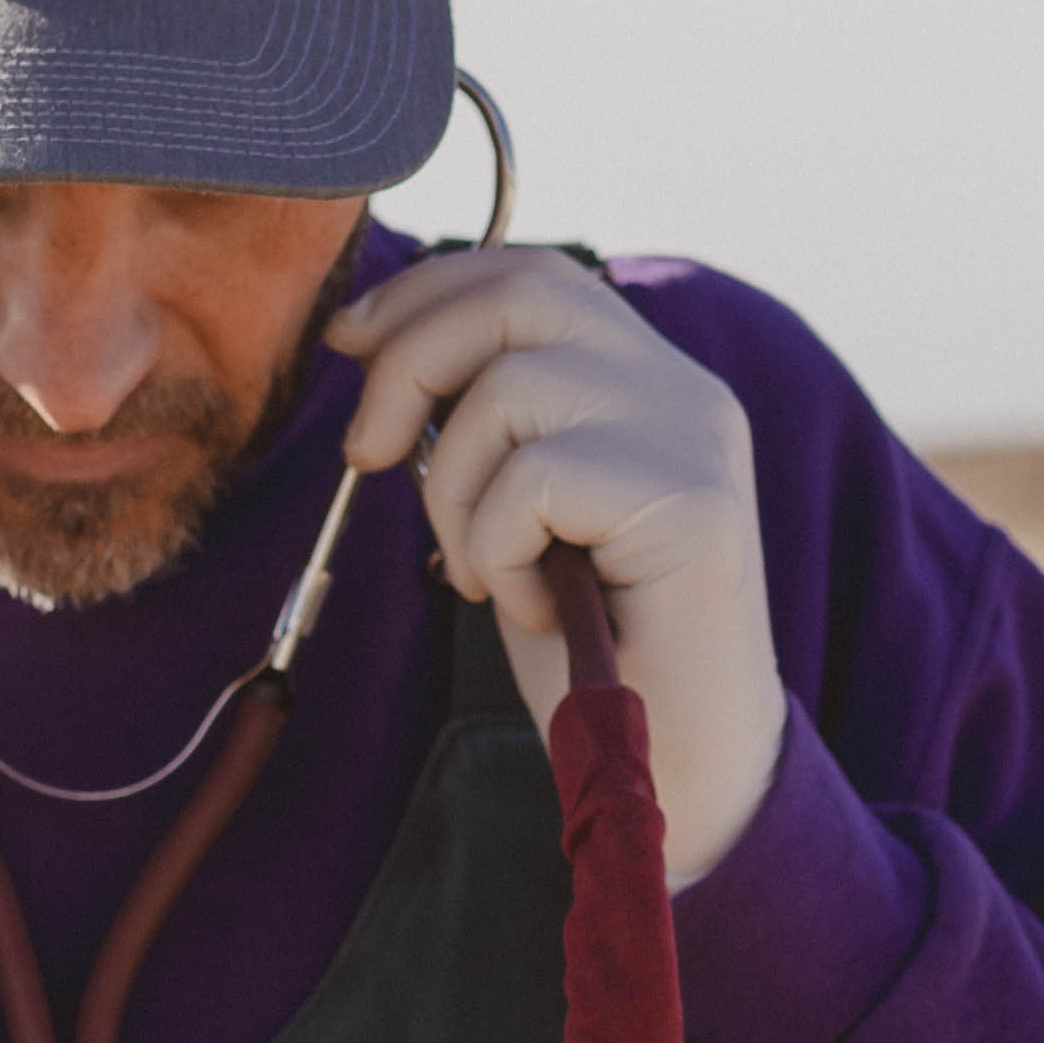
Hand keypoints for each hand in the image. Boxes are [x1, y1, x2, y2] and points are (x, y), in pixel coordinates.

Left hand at [333, 248, 785, 889]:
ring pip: (511, 388)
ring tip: (484, 570)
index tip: (350, 342)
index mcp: (648, 380)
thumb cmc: (591, 646)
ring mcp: (693, 440)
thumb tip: (374, 341)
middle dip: (410, 361)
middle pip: (517, 294)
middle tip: (368, 457)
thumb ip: (483, 420)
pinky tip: (531, 606)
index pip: (531, 275)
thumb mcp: (521, 508)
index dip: (428, 291)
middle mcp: (683, 390)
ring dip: (454, 490)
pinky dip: (498, 550)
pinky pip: (533, 481)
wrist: (680, 767)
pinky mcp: (690, 503)